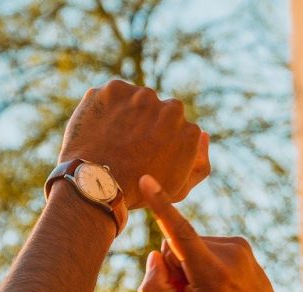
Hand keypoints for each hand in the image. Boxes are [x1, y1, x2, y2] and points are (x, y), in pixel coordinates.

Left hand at [58, 81, 210, 209]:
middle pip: (159, 110)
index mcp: (190, 130)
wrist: (97, 184)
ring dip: (127, 113)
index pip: (177, 129)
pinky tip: (100, 129)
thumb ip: (200, 164)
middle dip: (146, 122)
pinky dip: (106, 108)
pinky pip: (112, 95)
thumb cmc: (139, 192)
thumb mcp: (179, 188)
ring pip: (136, 100)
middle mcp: (171, 108)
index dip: (160, 142)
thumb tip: (204, 134)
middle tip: (128, 145)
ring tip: (112, 138)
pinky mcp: (115, 89)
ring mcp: (143, 95)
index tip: (145, 155)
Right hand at [136, 176, 286, 291]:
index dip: (160, 206)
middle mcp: (227, 252)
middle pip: (177, 244)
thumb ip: (155, 289)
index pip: (179, 232)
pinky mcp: (241, 244)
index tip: (147, 179)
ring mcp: (237, 246)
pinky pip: (206, 245)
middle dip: (175, 266)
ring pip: (191, 244)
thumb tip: (155, 255)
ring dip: (191, 265)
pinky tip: (219, 285)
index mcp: (211, 272)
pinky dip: (204, 262)